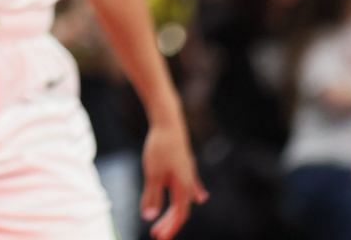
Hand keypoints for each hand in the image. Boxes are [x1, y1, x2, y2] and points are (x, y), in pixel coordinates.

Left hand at [140, 121, 205, 239]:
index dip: (169, 228)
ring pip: (186, 198)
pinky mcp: (185, 164)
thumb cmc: (160, 147)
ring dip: (176, 213)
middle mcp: (188, 182)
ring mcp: (188, 173)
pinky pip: (192, 185)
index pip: (178, 214)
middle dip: (170, 223)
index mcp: (182, 187)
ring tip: (169, 224)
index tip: (158, 237)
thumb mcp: (152, 173)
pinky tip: (201, 198)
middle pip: (181, 209)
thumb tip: (148, 217)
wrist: (168, 122)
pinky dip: (194, 194)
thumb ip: (151, 196)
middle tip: (156, 234)